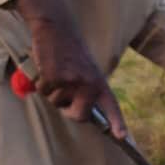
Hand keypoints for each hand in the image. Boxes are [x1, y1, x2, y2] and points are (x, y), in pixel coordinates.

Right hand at [13, 0, 127, 138]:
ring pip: (57, 103)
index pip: (111, 106)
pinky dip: (41, 82)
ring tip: (58, 70)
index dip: (117, 123)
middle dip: (69, 111)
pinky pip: (44, 92)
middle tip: (64, 93)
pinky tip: (48, 66)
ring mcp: (73, 81)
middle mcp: (90, 84)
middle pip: (79, 116)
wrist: (58, 28)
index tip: (123, 137)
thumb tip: (83, 114)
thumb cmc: (70, 52)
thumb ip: (87, 90)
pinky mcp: (55, 78)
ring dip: (53, 91)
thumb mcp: (86, 70)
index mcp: (100, 82)